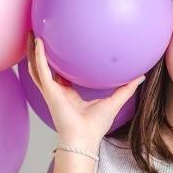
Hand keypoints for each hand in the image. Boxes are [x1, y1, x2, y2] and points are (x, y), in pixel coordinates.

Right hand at [27, 31, 143, 145]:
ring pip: (36, 67)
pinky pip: (41, 71)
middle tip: (38, 36)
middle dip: (39, 53)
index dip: (58, 64)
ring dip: (32, 51)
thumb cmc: (95, 126)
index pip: (61, 76)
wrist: (84, 138)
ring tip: (31, 34)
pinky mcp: (49, 92)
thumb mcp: (114, 102)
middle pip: (44, 68)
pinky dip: (38, 57)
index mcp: (68, 95)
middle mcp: (57, 92)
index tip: (60, 50)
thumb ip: (126, 88)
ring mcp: (51, 91)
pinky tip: (38, 43)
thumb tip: (141, 76)